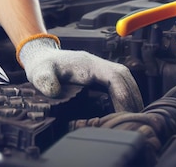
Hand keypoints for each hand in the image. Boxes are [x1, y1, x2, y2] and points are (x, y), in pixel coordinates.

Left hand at [18, 36, 142, 111]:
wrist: (40, 56)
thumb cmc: (41, 65)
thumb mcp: (39, 73)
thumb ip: (45, 81)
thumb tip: (55, 92)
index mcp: (87, 64)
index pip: (114, 77)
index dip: (123, 96)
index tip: (125, 115)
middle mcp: (97, 64)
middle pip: (124, 77)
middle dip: (133, 98)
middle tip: (135, 120)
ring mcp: (99, 68)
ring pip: (124, 79)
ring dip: (132, 96)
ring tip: (134, 117)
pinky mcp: (99, 75)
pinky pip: (118, 83)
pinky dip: (125, 94)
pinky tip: (125, 109)